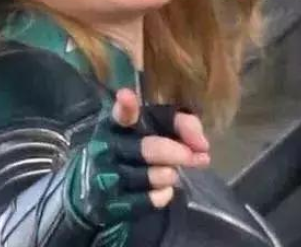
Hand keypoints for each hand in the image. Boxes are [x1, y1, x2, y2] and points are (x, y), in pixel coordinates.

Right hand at [66, 89, 210, 227]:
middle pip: (147, 148)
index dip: (125, 106)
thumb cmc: (134, 149)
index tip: (126, 96)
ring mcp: (107, 177)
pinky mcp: (112, 204)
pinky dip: (162, 195)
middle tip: (195, 156)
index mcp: (116, 125)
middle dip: (175, 152)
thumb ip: (181, 126)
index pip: (121, 115)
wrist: (98, 188)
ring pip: (148, 176)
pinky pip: (146, 201)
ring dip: (169, 174)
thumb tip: (203, 145)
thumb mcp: (153, 129)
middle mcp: (108, 148)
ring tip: (173, 172)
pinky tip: (165, 190)